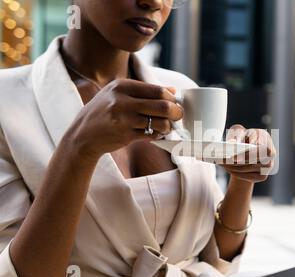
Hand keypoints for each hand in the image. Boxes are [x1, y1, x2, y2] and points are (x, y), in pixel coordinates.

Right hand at [63, 79, 182, 161]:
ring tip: (166, 126)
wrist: (82, 135)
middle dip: (175, 112)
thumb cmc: (103, 112)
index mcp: (122, 86)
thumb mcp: (118, 94)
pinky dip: (158, 135)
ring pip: (160, 122)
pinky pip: (152, 135)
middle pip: (162, 106)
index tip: (174, 103)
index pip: (157, 90)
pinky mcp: (125, 136)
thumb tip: (172, 91)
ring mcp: (124, 119)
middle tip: (177, 116)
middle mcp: (122, 101)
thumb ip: (144, 91)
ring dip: (168, 126)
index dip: (171, 98)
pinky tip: (156, 134)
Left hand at [220, 124, 275, 183]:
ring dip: (233, 167)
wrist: (247, 151)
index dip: (246, 154)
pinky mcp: (263, 176)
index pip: (259, 147)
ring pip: (249, 168)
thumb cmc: (242, 138)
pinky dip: (236, 173)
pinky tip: (226, 169)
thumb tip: (232, 143)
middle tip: (223, 162)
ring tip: (220, 164)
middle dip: (237, 162)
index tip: (232, 157)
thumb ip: (236, 134)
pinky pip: (249, 177)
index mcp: (265, 137)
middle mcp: (271, 152)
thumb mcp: (238, 131)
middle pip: (254, 160)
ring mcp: (269, 165)